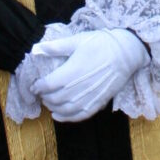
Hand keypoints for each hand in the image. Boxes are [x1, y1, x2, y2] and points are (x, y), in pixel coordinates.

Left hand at [31, 28, 146, 121]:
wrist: (126, 52)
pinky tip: (58, 116)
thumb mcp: (78, 40)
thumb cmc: (101, 44)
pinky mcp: (98, 102)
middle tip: (41, 93)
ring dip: (53, 108)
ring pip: (65, 109)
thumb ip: (57, 46)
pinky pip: (80, 116)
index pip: (48, 85)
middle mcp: (79, 87)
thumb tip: (37, 48)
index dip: (38, 87)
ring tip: (48, 103)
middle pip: (54, 99)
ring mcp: (89, 97)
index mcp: (72, 71)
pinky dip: (67, 118)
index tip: (33, 85)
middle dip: (44, 97)